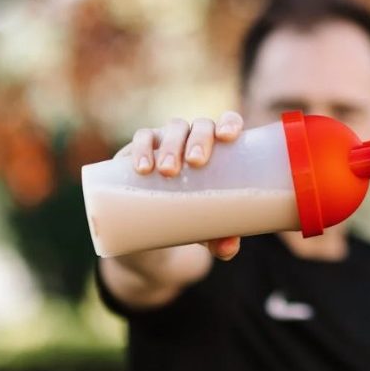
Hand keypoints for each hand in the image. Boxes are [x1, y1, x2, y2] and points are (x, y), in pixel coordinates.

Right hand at [114, 110, 244, 260]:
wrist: (151, 226)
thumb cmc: (191, 217)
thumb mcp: (207, 229)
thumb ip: (222, 238)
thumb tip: (229, 248)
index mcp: (218, 148)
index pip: (228, 122)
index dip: (230, 122)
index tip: (228, 137)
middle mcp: (194, 138)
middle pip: (200, 125)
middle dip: (199, 139)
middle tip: (195, 162)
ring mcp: (167, 141)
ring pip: (172, 128)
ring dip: (171, 145)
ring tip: (167, 170)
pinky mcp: (140, 150)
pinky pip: (142, 139)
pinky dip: (142, 149)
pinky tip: (142, 168)